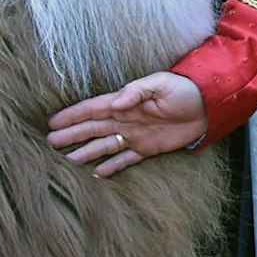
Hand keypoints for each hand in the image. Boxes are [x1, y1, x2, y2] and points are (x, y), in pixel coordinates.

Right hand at [47, 71, 206, 177]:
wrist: (208, 106)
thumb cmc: (184, 89)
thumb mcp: (160, 84)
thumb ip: (136, 91)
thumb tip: (115, 102)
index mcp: (125, 102)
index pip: (92, 109)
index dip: (72, 115)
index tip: (52, 122)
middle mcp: (125, 119)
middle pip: (92, 128)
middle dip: (71, 135)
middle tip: (48, 143)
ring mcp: (135, 135)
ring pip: (104, 145)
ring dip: (86, 152)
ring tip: (66, 160)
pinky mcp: (148, 148)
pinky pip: (125, 159)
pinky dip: (111, 166)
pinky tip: (96, 173)